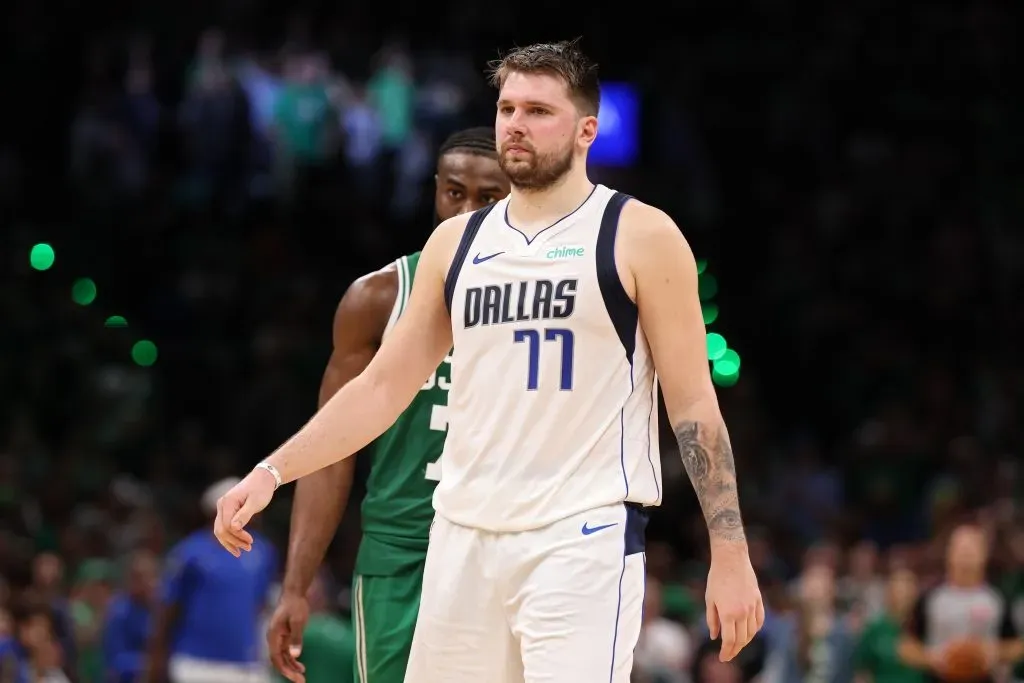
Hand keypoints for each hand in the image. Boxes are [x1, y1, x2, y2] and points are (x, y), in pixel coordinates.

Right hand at [213, 469, 275, 555]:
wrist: (263, 478)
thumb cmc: (261, 489)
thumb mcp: (256, 502)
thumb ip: (244, 515)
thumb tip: (234, 528)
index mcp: (227, 502)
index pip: (227, 526)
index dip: (237, 536)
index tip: (251, 541)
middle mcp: (221, 505)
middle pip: (221, 530)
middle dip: (233, 541)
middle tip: (248, 548)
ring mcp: (222, 508)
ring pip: (220, 530)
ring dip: (230, 542)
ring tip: (242, 551)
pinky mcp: (227, 511)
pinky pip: (224, 527)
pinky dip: (230, 537)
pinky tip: (237, 545)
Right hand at [268, 591, 309, 682]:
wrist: (294, 594)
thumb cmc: (295, 606)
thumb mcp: (298, 621)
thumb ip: (297, 638)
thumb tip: (295, 655)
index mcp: (272, 636)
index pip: (276, 658)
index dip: (284, 669)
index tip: (294, 677)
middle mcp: (273, 639)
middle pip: (278, 660)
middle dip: (288, 672)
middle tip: (301, 681)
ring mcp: (278, 639)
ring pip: (282, 658)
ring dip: (291, 667)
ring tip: (302, 676)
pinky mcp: (284, 637)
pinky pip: (286, 652)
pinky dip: (293, 660)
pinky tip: (301, 666)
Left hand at [705, 544, 764, 661]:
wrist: (731, 559)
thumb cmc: (716, 578)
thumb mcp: (709, 599)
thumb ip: (712, 620)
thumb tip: (715, 637)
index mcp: (728, 613)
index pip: (730, 640)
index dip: (726, 652)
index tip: (722, 657)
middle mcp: (743, 612)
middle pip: (742, 639)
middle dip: (734, 650)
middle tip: (727, 655)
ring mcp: (753, 606)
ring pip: (752, 632)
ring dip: (745, 642)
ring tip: (737, 645)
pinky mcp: (758, 600)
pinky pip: (760, 621)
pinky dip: (755, 630)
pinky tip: (749, 632)